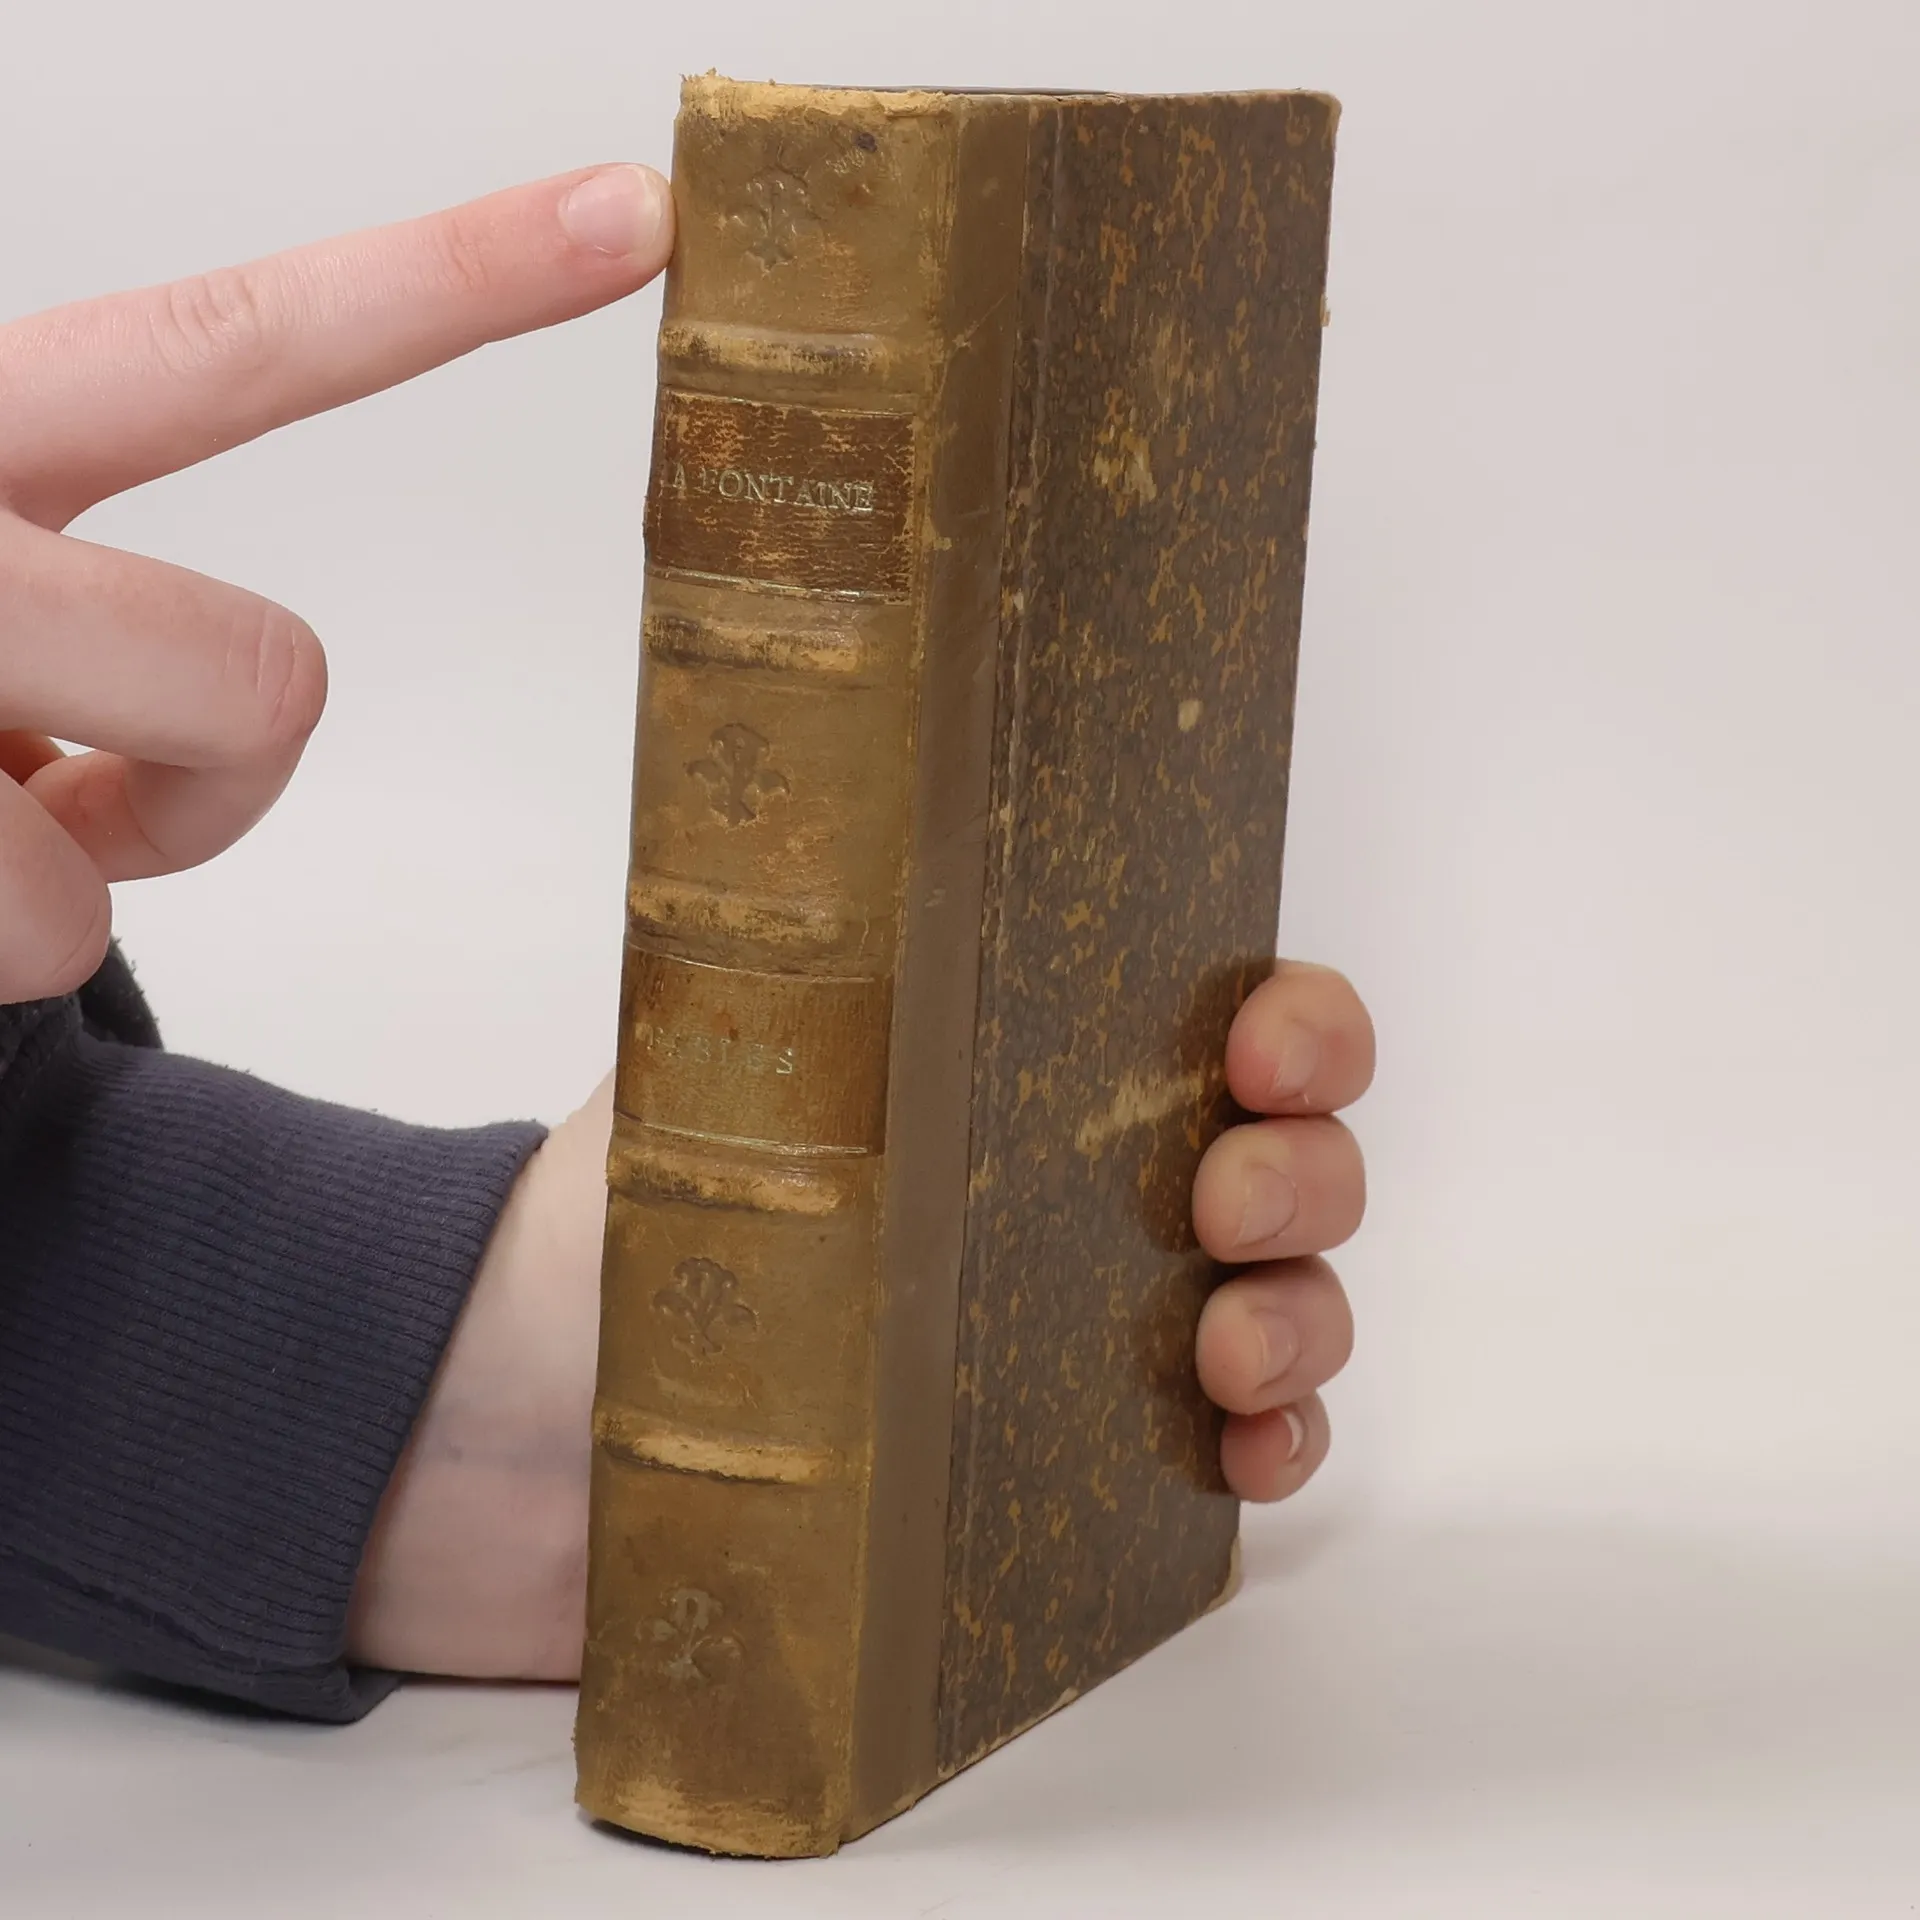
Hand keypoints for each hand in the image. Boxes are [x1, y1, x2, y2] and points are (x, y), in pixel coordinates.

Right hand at [0, 163, 673, 1002]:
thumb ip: (73, 624)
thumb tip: (147, 763)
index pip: (235, 344)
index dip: (455, 278)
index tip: (635, 209)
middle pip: (263, 689)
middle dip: (203, 786)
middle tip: (71, 785)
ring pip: (96, 885)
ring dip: (41, 899)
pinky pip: (21, 952)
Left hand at [347, 961, 1373, 1678]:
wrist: (504, 1441)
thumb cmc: (602, 1229)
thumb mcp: (701, 1061)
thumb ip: (772, 940)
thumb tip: (681, 785)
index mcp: (1010, 1068)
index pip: (1214, 1018)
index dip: (1293, 1025)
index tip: (1260, 1051)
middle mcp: (1070, 1189)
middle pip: (1282, 1158)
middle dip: (1304, 1169)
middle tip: (1222, 1198)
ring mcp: (1078, 1334)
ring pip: (1279, 1300)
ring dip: (1302, 1314)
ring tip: (1226, 1349)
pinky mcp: (1062, 1473)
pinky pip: (1224, 1453)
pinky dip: (1272, 1446)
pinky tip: (1248, 1448)